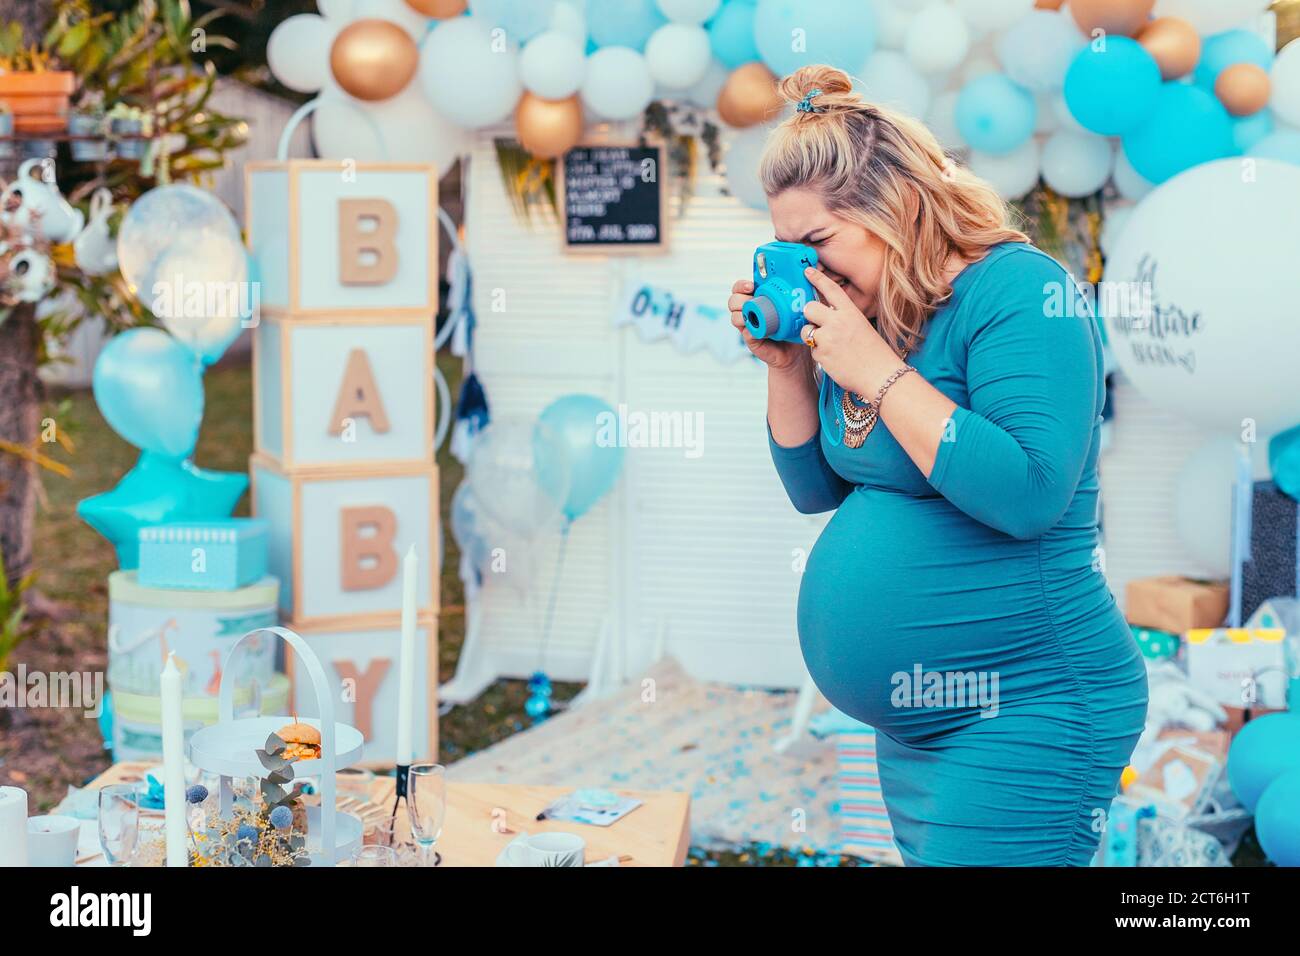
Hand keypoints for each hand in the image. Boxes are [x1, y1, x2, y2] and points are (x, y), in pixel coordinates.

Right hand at [728, 278, 808, 373]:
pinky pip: (744, 331)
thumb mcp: (797, 305)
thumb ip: (798, 290)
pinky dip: (749, 329)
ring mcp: (749, 325)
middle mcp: (751, 311)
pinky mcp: (751, 338)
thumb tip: (809, 272)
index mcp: (758, 299)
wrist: (797, 350)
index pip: (741, 288)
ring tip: (753, 314)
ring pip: (735, 315)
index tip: (751, 285)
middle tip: (750, 297)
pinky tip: (757, 328)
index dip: (741, 285)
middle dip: (738, 297)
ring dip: (741, 313)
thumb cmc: (796, 326)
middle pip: (733, 300)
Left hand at [801, 267, 898, 395]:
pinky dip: (820, 355)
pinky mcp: (821, 355)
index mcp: (851, 312)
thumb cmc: (875, 354)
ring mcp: (828, 338)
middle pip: (809, 308)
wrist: (881, 376)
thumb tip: (826, 316)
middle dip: (809, 314)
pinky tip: (835, 360)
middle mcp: (838, 322)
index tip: (807, 271)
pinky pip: (812, 351)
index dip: (817, 278)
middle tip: (817, 323)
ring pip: (806, 330)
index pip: (831, 290)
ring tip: (830, 346)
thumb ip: (844, 319)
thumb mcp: (862, 327)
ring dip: (813, 337)